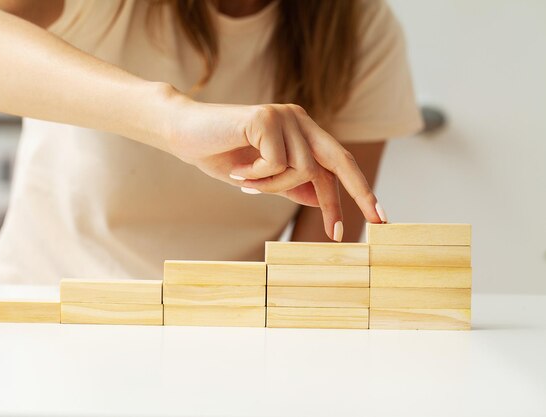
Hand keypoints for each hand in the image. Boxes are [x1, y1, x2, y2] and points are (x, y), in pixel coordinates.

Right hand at [167, 100, 385, 239]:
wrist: (184, 134)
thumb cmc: (221, 155)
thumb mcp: (263, 179)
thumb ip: (292, 185)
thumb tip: (322, 199)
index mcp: (302, 132)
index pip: (336, 165)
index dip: (355, 193)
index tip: (374, 219)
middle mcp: (300, 120)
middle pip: (340, 160)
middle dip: (360, 193)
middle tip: (379, 221)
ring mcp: (286, 116)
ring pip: (302, 170)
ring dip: (272, 187)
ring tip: (244, 182)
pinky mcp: (269, 117)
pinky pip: (277, 164)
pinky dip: (257, 176)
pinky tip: (238, 169)